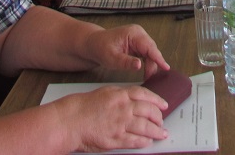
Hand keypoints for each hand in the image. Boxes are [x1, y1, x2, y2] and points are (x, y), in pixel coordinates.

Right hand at [53, 86, 167, 151]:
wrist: (71, 120)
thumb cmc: (85, 106)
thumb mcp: (106, 93)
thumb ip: (122, 95)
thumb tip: (135, 99)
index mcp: (121, 95)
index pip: (145, 95)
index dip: (157, 100)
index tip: (164, 105)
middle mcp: (123, 109)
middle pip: (148, 111)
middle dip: (158, 117)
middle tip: (162, 121)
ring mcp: (120, 125)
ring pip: (145, 127)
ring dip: (156, 131)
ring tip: (161, 134)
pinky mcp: (116, 140)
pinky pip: (134, 141)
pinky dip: (143, 142)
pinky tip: (148, 142)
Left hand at [83, 24, 169, 78]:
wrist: (93, 44)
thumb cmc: (100, 48)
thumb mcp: (111, 58)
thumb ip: (126, 62)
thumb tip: (140, 65)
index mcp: (133, 33)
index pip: (149, 46)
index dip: (158, 58)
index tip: (165, 67)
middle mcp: (138, 34)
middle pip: (152, 50)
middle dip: (154, 64)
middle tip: (150, 78)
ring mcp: (139, 38)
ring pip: (151, 53)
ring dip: (151, 65)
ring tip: (148, 77)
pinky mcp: (138, 44)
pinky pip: (146, 54)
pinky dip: (147, 63)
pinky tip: (146, 72)